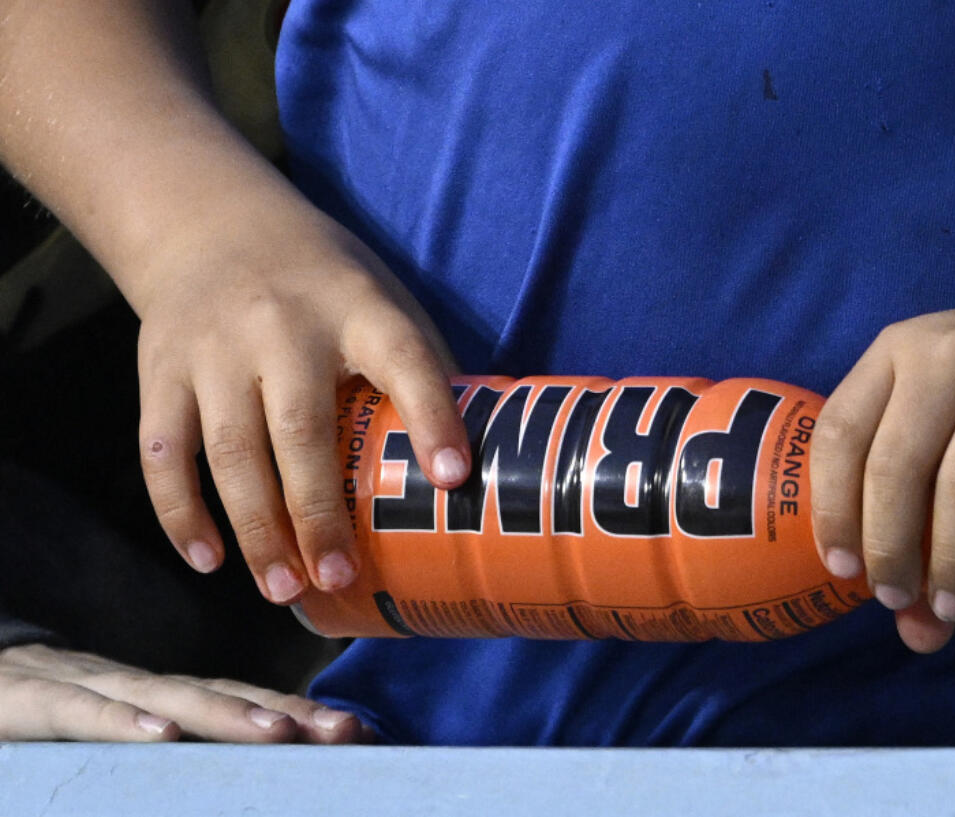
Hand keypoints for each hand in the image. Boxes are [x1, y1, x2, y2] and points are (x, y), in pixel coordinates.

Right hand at [0, 643, 367, 741]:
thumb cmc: (40, 726)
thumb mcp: (108, 750)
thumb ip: (171, 765)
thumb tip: (246, 789)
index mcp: (153, 702)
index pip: (235, 703)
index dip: (295, 714)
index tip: (355, 733)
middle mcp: (130, 689)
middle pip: (217, 694)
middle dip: (285, 711)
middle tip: (343, 731)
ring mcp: (81, 688)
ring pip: (162, 696)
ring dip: (224, 712)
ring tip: (277, 733)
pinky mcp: (27, 703)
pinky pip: (77, 712)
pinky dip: (119, 723)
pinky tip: (160, 737)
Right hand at [134, 204, 470, 604]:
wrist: (212, 224)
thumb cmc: (323, 286)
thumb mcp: (382, 298)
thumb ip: (418, 365)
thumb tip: (473, 459)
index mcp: (357, 307)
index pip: (403, 358)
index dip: (432, 416)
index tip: (452, 478)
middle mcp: (282, 326)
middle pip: (300, 428)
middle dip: (319, 510)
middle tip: (341, 575)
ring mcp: (214, 349)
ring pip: (228, 449)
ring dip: (256, 528)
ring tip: (285, 590)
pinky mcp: (161, 370)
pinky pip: (162, 451)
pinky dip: (180, 511)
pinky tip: (209, 558)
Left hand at [809, 274, 954, 651]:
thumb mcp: (947, 416)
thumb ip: (917, 507)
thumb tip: (914, 632)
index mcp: (895, 352)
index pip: (840, 433)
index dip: (831, 507)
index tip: (841, 570)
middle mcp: (947, 355)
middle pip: (896, 465)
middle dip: (889, 548)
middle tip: (894, 599)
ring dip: (952, 561)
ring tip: (952, 607)